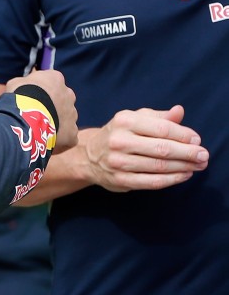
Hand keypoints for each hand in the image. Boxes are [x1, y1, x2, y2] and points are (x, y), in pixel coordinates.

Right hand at [6, 69, 77, 150]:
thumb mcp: (17, 83)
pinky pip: (67, 137)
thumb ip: (26, 84)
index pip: (52, 83)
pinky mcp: (72, 134)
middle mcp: (69, 95)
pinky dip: (57, 140)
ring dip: (55, 123)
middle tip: (37, 115)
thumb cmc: (18, 97)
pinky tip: (43, 141)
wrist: (25, 118)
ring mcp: (72, 115)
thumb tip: (24, 89)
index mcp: (55, 79)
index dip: (41, 93)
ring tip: (38, 131)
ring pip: (66, 120)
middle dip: (53, 108)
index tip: (31, 100)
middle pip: (62, 101)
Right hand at [82, 106, 208, 191]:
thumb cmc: (119, 134)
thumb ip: (159, 117)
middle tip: (204, 156)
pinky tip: (184, 175)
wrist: (89, 156)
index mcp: (124, 121)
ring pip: (159, 166)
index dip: (184, 135)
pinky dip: (172, 179)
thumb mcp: (135, 119)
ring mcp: (118, 162)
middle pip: (162, 149)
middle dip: (188, 153)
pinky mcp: (120, 180)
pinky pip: (152, 182)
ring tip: (198, 166)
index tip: (197, 140)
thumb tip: (179, 112)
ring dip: (184, 167)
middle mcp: (119, 141)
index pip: (162, 128)